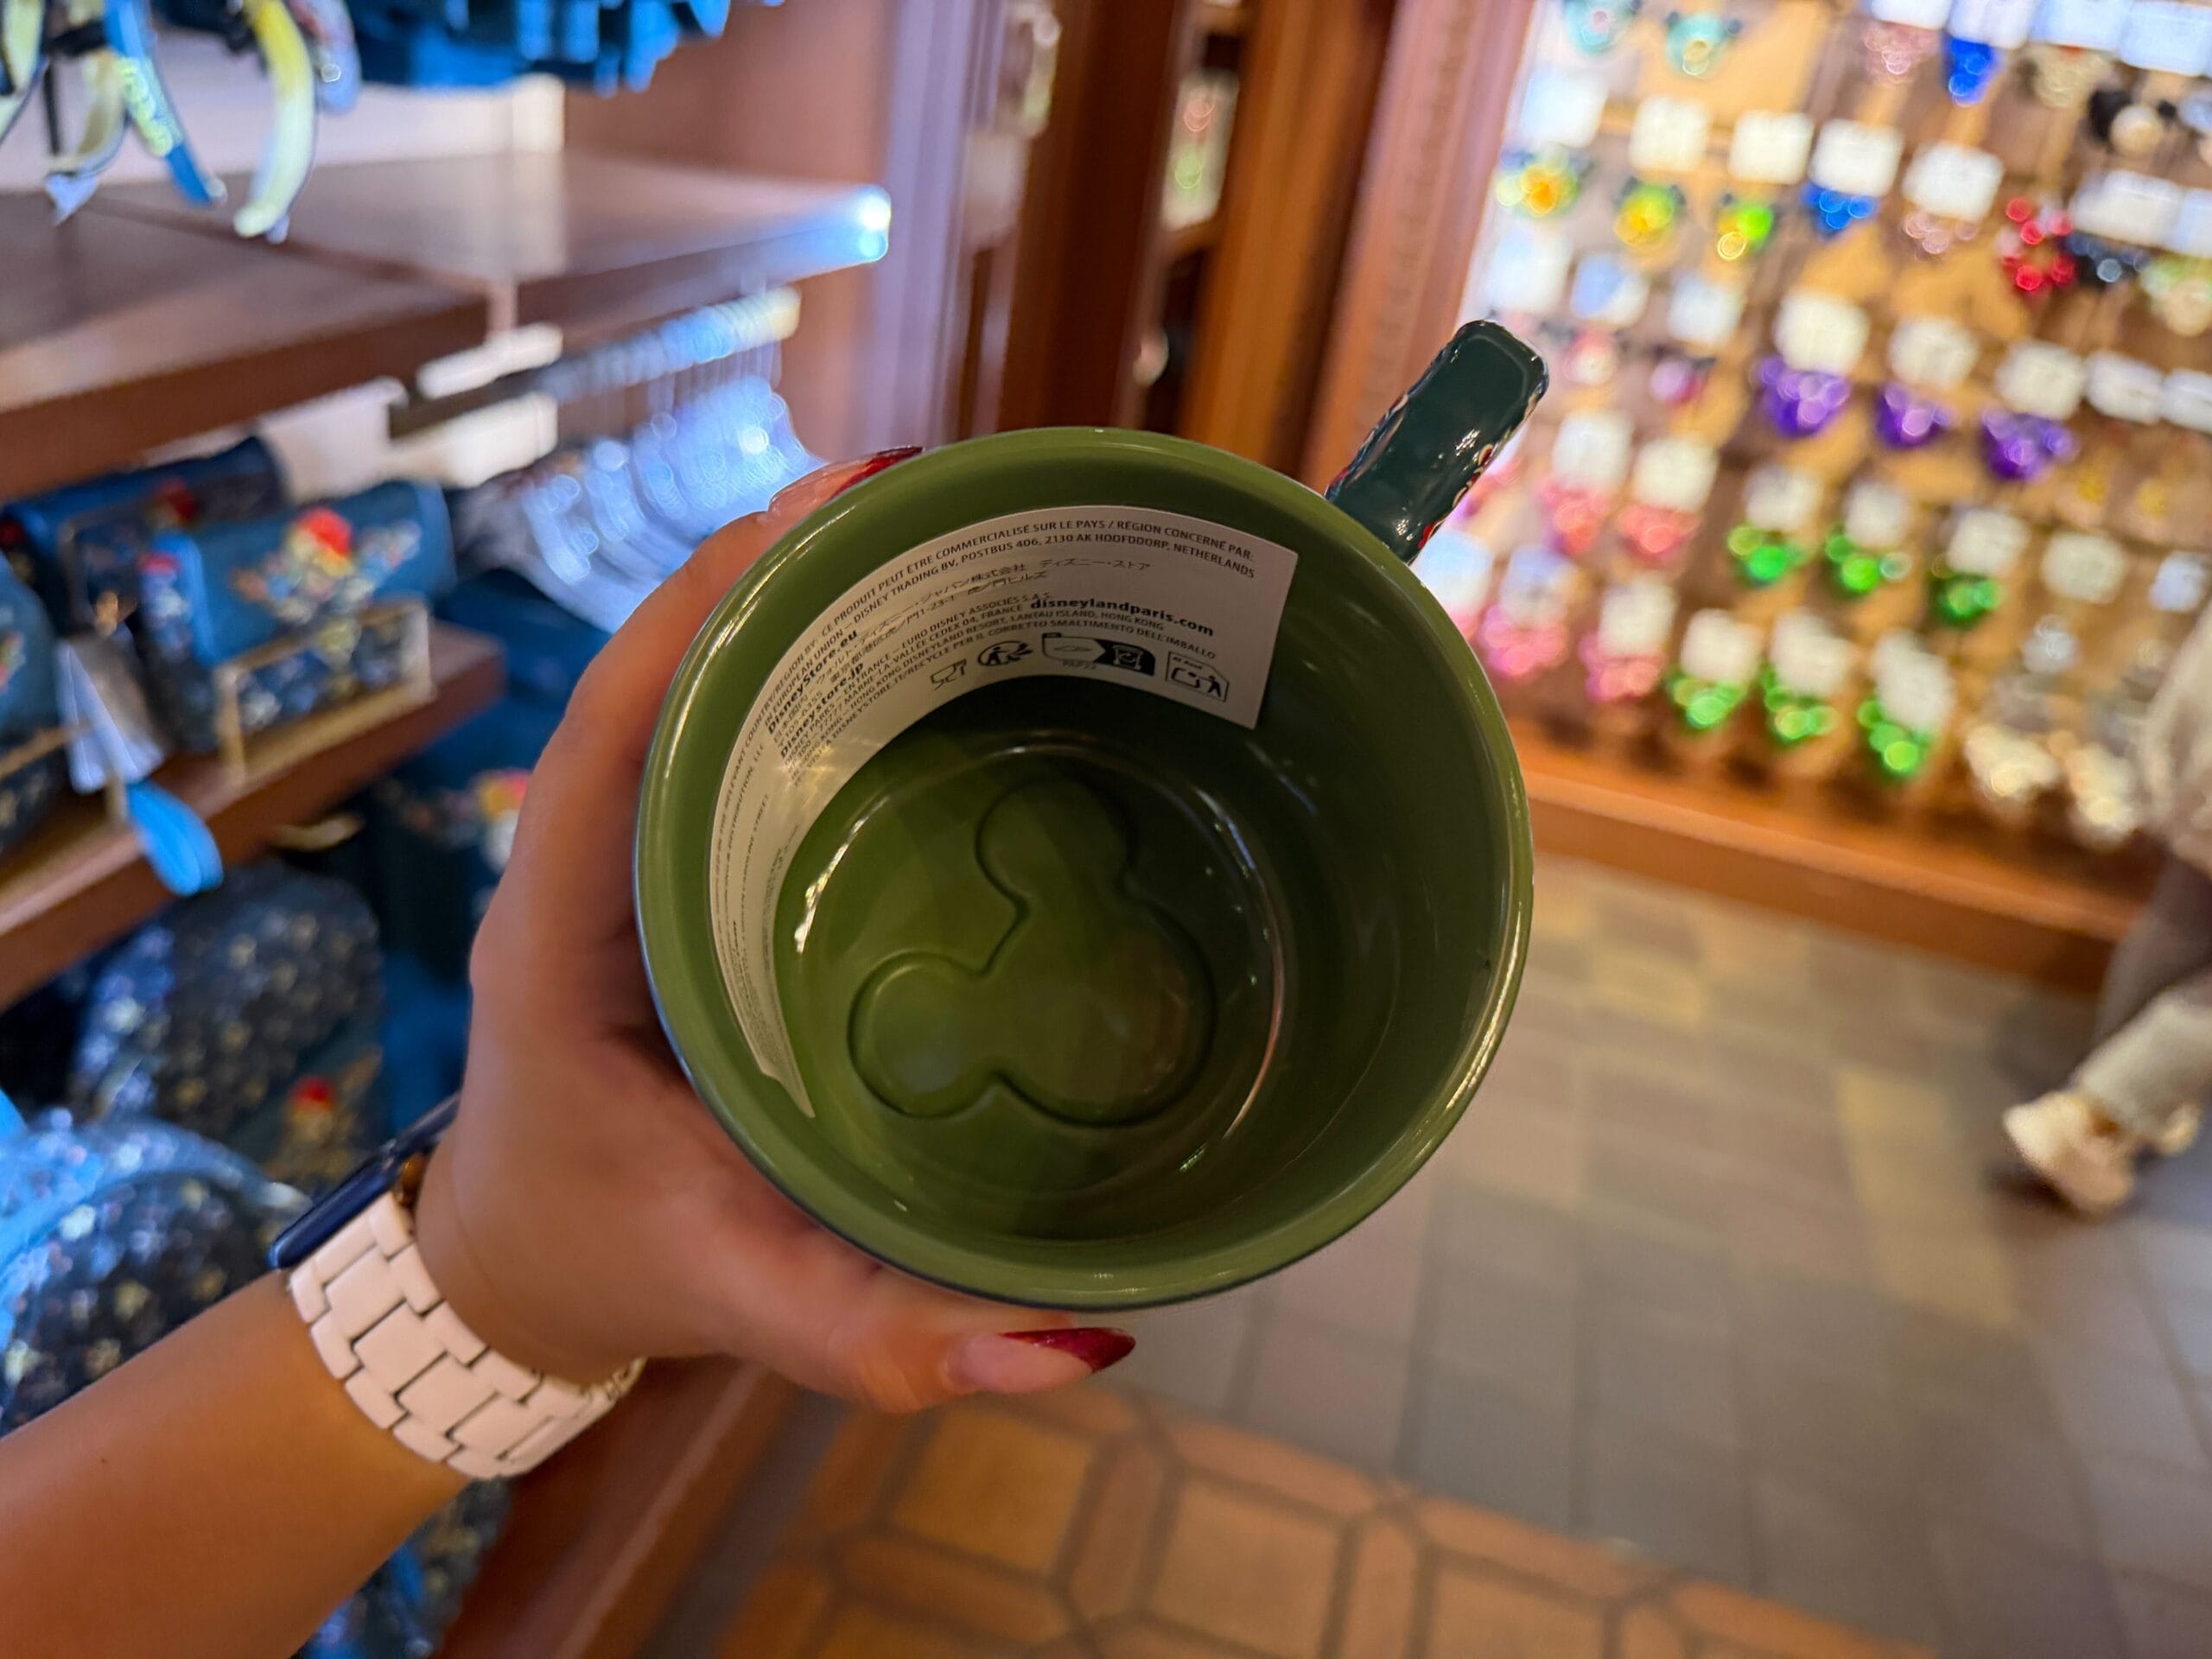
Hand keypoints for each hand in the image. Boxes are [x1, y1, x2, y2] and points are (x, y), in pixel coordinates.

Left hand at [413, 453, 1133, 1406]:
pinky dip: (818, 681)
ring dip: (807, 607)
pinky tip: (926, 655)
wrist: (517, 1276)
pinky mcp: (679, 868)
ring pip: (704, 692)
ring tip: (951, 540)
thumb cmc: (614, 1260)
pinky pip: (736, 746)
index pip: (614, 721)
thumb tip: (1074, 1340)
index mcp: (567, 932)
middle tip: (943, 500)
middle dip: (789, 568)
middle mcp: (590, 863)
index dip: (713, 599)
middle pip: (669, 670)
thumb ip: (888, 1332)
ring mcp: (631, 855)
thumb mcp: (750, 1301)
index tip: (834, 506)